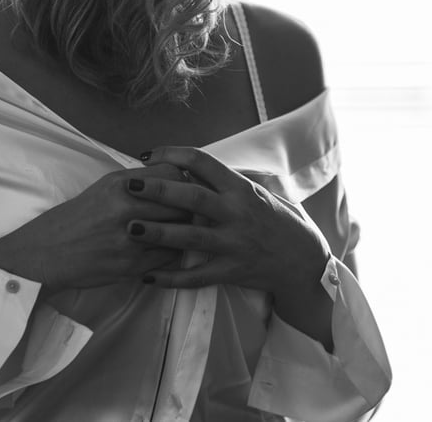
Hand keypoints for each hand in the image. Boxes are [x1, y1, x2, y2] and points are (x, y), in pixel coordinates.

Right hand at [0, 164, 192, 291]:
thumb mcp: (104, 188)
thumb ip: (139, 182)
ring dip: (186, 233)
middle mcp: (126, 209)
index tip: (185, 190)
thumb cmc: (77, 218)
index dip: (185, 183)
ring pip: (181, 233)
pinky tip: (168, 251)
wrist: (47, 252)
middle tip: (193, 213)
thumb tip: (174, 177)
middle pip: (183, 204)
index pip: (174, 175)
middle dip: (191, 209)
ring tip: (184, 233)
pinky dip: (173, 255)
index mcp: (120, 185)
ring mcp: (130, 240)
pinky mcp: (131, 266)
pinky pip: (169, 259)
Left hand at [128, 147, 330, 295]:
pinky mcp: (231, 271)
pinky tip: (146, 276)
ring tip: (130, 228)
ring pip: (190, 237)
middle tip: (128, 184)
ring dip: (157, 232)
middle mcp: (237, 213)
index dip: (172, 154)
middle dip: (158, 189)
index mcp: (240, 188)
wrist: (303, 260)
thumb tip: (187, 162)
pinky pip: (196, 276)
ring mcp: (234, 244)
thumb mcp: (256, 192)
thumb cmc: (274, 220)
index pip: (203, 162)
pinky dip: (170, 277)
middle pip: (192, 197)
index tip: (147, 155)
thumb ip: (223, 180)